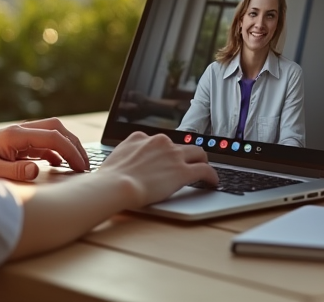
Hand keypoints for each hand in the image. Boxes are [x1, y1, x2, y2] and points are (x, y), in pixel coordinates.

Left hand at [0, 117, 88, 180]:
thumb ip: (14, 170)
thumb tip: (37, 169)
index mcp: (17, 135)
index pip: (53, 137)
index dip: (71, 150)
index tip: (81, 167)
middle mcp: (21, 131)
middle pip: (57, 129)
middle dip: (75, 144)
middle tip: (86, 164)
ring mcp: (20, 136)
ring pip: (52, 133)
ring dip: (67, 146)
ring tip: (78, 165)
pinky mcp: (18, 143)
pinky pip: (43, 143)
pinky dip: (55, 151)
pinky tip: (59, 164)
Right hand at [98, 131, 219, 207]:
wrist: (116, 185)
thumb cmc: (110, 178)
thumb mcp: (116, 157)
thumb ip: (126, 155)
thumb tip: (126, 162)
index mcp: (141, 137)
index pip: (160, 142)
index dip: (167, 152)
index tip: (169, 158)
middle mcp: (159, 141)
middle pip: (182, 144)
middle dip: (188, 153)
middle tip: (191, 163)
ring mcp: (173, 155)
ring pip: (198, 152)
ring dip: (202, 161)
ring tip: (205, 171)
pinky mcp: (182, 171)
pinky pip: (205, 170)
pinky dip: (212, 176)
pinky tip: (213, 182)